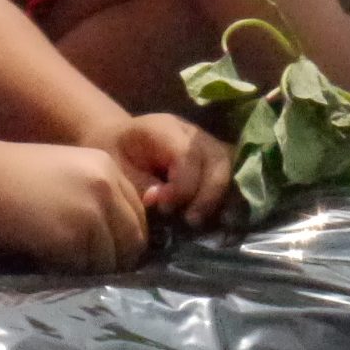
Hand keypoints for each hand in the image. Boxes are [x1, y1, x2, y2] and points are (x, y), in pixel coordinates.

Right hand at [0, 141, 149, 271]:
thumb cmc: (10, 174)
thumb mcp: (66, 172)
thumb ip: (95, 195)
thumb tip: (116, 238)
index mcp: (107, 166)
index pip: (137, 216)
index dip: (124, 239)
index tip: (107, 253)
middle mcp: (106, 186)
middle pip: (133, 240)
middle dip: (116, 260)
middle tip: (91, 270)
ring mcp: (91, 212)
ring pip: (111, 260)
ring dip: (92, 270)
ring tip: (66, 266)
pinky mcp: (71, 238)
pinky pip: (84, 269)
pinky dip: (71, 273)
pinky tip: (51, 264)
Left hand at [81, 113, 230, 226]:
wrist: (119, 141)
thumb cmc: (116, 155)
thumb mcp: (118, 169)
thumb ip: (141, 185)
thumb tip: (161, 203)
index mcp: (164, 128)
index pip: (187, 154)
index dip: (182, 186)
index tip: (165, 208)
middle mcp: (192, 133)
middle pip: (218, 159)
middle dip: (207, 194)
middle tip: (189, 220)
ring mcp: (207, 143)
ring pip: (230, 167)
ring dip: (220, 197)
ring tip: (200, 220)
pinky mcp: (214, 158)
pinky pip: (233, 175)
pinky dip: (226, 197)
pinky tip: (214, 217)